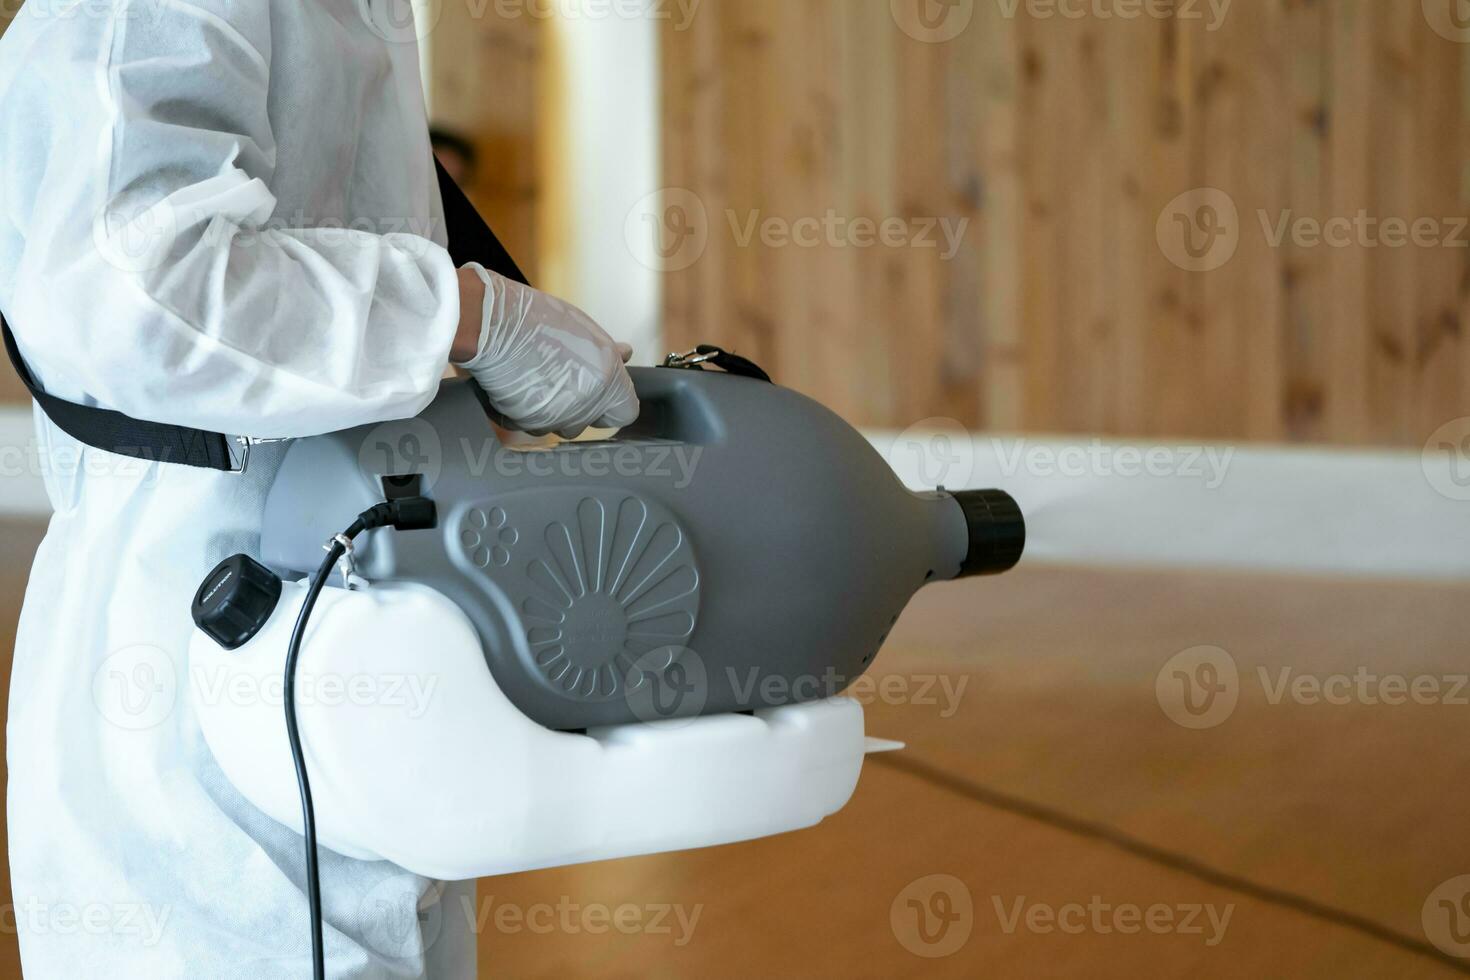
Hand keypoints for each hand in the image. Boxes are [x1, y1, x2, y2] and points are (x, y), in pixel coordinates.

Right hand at [453, 263, 638, 437]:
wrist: (490, 324)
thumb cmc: (537, 320)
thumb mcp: (583, 327)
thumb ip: (607, 350)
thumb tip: (624, 355)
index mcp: (606, 382)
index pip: (625, 413)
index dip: (615, 404)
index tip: (606, 395)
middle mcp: (582, 407)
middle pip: (589, 422)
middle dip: (580, 406)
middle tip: (564, 378)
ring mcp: (551, 419)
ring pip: (558, 426)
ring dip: (553, 411)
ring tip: (539, 380)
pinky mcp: (521, 424)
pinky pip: (528, 424)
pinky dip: (525, 411)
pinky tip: (519, 385)